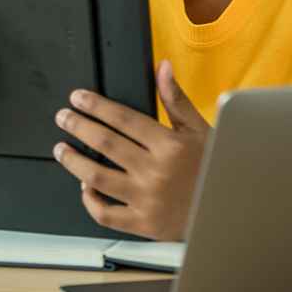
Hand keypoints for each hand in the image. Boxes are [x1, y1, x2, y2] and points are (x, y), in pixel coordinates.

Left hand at [52, 61, 210, 240]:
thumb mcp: (200, 129)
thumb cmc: (213, 167)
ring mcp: (146, 200)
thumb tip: (162, 67)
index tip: (78, 98)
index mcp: (169, 145)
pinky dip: (89, 200)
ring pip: (98, 177)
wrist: (229, 210)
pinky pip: (106, 213)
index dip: (96, 106)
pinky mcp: (142, 224)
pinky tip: (84, 186)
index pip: (123, 119)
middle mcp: (155, 171)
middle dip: (78, 126)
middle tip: (63, 117)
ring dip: (74, 162)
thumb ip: (176, 99)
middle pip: (105, 143)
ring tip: (62, 149)